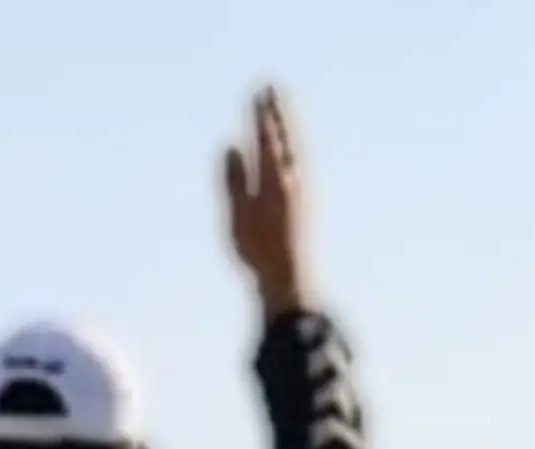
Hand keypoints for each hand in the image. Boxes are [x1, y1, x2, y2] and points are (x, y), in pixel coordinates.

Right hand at [223, 86, 308, 317]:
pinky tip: (289, 149)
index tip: (258, 92)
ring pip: (294, 147)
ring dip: (286, 126)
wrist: (288, 274)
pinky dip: (290, 147)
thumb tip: (232, 147)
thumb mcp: (238, 213)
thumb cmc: (258, 249)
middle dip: (276, 111)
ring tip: (280, 111)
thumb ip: (235, 178)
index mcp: (274, 178)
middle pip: (284, 136)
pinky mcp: (302, 200)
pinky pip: (297, 161)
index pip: (266, 137)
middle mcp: (291, 177)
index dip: (261, 114)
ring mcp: (300, 188)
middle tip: (272, 88)